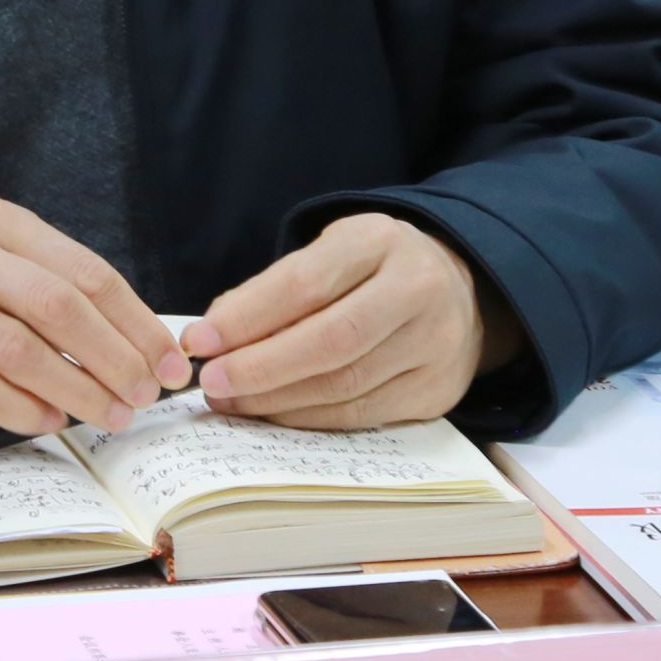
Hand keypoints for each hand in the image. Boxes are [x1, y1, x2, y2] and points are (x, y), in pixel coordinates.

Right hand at [0, 194, 192, 436]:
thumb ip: (51, 284)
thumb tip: (138, 343)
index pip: (83, 270)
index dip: (134, 322)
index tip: (167, 362)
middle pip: (56, 307)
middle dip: (113, 358)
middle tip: (143, 397)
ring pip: (17, 349)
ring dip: (74, 390)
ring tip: (106, 416)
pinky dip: (19, 407)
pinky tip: (49, 419)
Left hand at [179, 213, 523, 429]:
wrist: (460, 291)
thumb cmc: (373, 269)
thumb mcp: (330, 252)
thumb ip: (275, 288)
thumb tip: (212, 334)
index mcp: (380, 241)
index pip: (305, 283)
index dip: (247, 317)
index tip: (200, 340)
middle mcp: (417, 289)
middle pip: (331, 341)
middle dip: (261, 367)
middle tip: (211, 382)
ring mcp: (434, 345)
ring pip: (345, 385)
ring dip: (277, 399)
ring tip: (230, 401)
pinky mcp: (437, 392)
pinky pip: (362, 415)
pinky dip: (309, 419)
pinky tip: (272, 413)